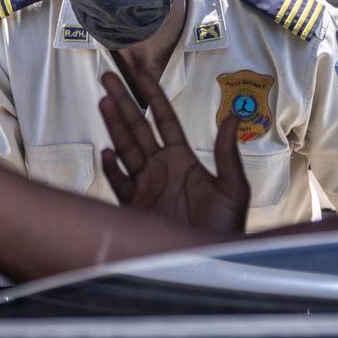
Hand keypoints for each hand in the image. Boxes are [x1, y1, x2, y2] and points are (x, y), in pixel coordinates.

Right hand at [98, 72, 248, 234]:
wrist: (209, 264)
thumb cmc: (224, 229)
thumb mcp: (233, 189)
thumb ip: (227, 154)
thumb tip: (232, 116)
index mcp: (182, 159)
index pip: (164, 119)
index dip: (152, 95)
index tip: (140, 73)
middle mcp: (160, 169)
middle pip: (137, 128)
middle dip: (123, 102)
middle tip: (108, 77)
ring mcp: (145, 188)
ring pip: (125, 149)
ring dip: (114, 126)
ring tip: (104, 101)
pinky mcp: (134, 210)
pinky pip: (120, 185)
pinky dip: (112, 170)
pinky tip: (108, 153)